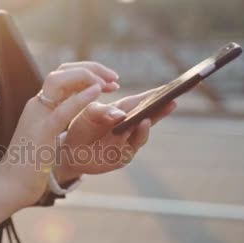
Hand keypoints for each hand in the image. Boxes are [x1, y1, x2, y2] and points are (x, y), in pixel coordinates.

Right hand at [0, 62, 118, 208]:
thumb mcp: (45, 135)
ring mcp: (38, 116)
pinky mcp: (41, 132)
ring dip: (86, 76)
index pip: (62, 75)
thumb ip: (57, 120)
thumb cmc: (30, 164)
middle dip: (91, 68)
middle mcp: (37, 105)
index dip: (87, 72)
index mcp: (39, 105)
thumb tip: (75, 113)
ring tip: (109, 83)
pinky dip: (80, 98)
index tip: (109, 81)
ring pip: (59, 80)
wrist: (10, 184)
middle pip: (62, 71)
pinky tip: (97, 92)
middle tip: (115, 78)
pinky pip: (62, 110)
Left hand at [55, 88, 176, 182]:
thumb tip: (120, 114)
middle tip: (173, 99)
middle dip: (161, 108)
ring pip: (143, 130)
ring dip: (151, 120)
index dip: (157, 95)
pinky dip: (139, 134)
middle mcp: (129, 125)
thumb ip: (101, 111)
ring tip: (158, 109)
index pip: (142, 100)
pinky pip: (133, 144)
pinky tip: (143, 123)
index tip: (171, 88)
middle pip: (149, 115)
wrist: (70, 153)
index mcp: (122, 110)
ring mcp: (128, 141)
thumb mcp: (87, 115)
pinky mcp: (124, 155)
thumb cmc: (80, 128)